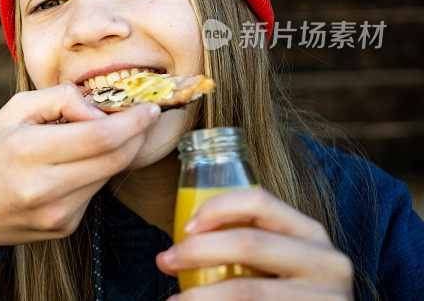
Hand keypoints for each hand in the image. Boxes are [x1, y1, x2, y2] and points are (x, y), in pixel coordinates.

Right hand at [0, 83, 161, 246]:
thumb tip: (100, 109)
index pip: (99, 137)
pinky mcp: (64, 227)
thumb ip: (60, 98)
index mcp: (28, 150)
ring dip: (118, 152)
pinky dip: (97, 172)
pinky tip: (79, 164)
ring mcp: (57, 213)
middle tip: (145, 117)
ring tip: (103, 135)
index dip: (133, 122)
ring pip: (109, 176)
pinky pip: (95, 192)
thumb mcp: (14, 110)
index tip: (149, 107)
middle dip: (137, 135)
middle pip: (114, 159)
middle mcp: (44, 188)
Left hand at [156, 187, 353, 299]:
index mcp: (310, 233)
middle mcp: (326, 260)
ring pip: (246, 290)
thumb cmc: (292, 295)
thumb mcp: (283, 262)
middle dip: (197, 250)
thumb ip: (246, 247)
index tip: (186, 227)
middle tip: (166, 261)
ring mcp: (325, 296)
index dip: (217, 208)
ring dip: (200, 296)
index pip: (259, 201)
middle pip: (248, 243)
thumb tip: (169, 257)